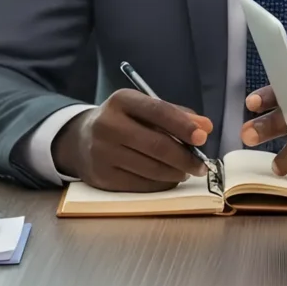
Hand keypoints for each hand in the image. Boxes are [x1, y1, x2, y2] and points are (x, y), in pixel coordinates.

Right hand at [52, 89, 211, 191]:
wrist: (80, 139)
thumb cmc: (122, 121)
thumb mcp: (143, 108)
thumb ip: (175, 114)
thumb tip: (206, 127)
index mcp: (121, 101)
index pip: (158, 111)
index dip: (183, 125)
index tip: (203, 137)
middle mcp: (108, 125)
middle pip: (156, 145)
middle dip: (185, 157)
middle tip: (201, 164)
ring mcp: (102, 152)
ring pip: (151, 168)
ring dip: (175, 172)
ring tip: (186, 171)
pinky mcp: (102, 176)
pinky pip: (140, 184)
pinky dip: (161, 183)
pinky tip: (168, 179)